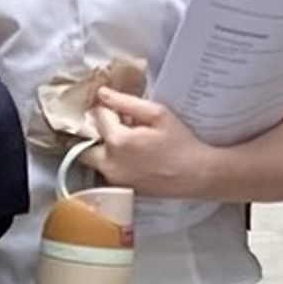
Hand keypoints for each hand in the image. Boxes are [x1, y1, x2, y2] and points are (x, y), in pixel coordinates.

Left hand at [90, 88, 218, 201]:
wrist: (198, 174)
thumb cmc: (182, 143)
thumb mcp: (159, 114)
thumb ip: (127, 102)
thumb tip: (103, 94)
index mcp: (118, 141)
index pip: (98, 116)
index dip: (109, 108)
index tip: (123, 109)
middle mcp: (110, 164)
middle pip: (85, 145)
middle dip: (98, 135)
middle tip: (119, 128)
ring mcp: (114, 179)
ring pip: (95, 161)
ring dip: (105, 149)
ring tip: (130, 144)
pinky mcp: (121, 189)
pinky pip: (107, 172)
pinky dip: (114, 163)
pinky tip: (136, 158)